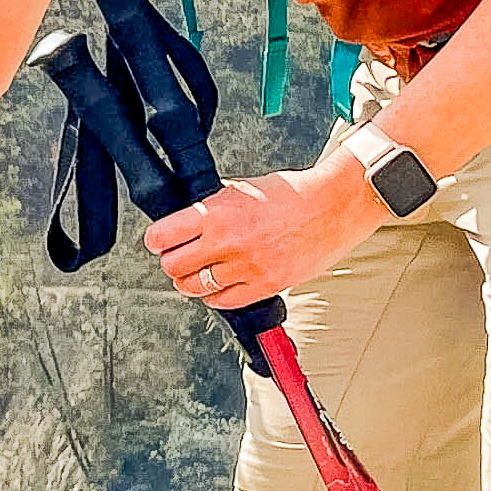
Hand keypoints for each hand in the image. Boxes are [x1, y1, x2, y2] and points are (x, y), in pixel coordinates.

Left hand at [147, 158, 388, 309]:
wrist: (334, 205)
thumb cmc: (294, 194)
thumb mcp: (242, 189)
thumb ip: (211, 206)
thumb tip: (186, 220)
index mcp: (217, 213)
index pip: (162, 237)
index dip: (157, 241)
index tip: (159, 242)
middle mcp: (228, 242)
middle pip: (173, 266)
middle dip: (172, 261)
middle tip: (177, 257)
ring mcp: (246, 267)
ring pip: (194, 287)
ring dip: (190, 281)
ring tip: (196, 273)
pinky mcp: (266, 285)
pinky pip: (224, 301)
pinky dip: (214, 296)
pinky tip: (217, 286)